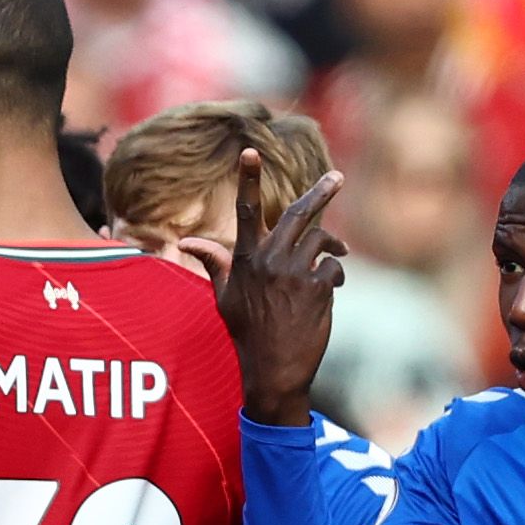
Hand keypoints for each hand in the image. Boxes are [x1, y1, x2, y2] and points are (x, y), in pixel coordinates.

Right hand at [217, 152, 345, 427]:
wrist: (273, 373)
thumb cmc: (247, 336)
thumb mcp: (225, 299)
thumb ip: (215, 263)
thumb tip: (186, 242)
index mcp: (245, 260)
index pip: (245, 211)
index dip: (247, 179)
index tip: (249, 151)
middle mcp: (268, 262)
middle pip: (298, 214)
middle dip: (321, 192)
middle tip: (336, 178)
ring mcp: (293, 274)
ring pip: (320, 239)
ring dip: (332, 245)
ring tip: (338, 252)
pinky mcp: (316, 288)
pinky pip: (332, 267)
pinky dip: (335, 274)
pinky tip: (330, 290)